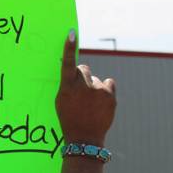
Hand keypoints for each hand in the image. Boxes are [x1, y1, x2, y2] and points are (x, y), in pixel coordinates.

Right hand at [56, 29, 115, 145]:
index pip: (68, 63)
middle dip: (82, 76)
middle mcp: (83, 86)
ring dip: (93, 86)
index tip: (72, 33)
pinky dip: (105, 90)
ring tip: (90, 104)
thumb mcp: (61, 101)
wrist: (84, 138)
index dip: (69, 47)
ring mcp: (98, 90)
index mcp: (67, 87)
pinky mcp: (110, 95)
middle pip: (84, 69)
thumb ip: (67, 85)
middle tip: (80, 91)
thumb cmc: (69, 119)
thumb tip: (74, 70)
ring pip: (95, 79)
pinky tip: (101, 102)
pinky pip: (108, 83)